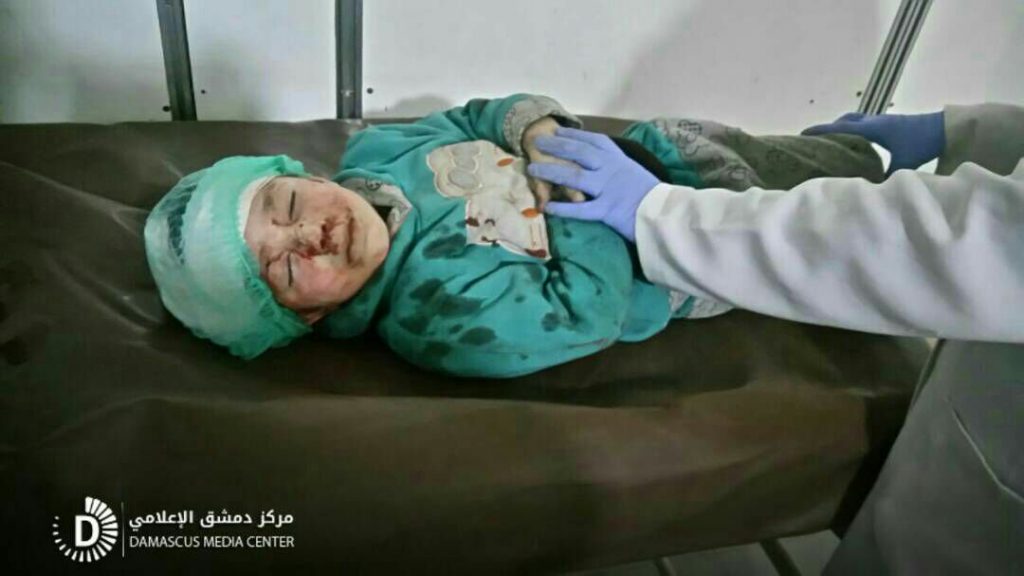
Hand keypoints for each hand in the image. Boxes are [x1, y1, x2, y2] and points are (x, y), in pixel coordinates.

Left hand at [527, 127, 659, 241]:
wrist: (668, 214)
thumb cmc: (653, 196)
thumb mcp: (636, 174)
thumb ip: (618, 169)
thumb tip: (603, 167)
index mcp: (620, 160)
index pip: (594, 142)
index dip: (574, 135)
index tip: (558, 131)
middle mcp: (611, 170)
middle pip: (579, 154)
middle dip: (557, 147)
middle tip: (537, 142)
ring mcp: (608, 189)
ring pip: (575, 177)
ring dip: (552, 172)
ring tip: (532, 169)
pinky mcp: (607, 210)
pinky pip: (581, 209)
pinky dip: (564, 208)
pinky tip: (547, 208)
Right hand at [802, 111, 944, 174]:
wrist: (946, 130)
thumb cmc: (921, 145)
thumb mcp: (902, 165)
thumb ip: (883, 177)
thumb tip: (867, 192)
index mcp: (871, 129)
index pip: (839, 128)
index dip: (820, 131)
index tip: (802, 135)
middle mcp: (874, 121)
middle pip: (845, 120)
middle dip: (828, 128)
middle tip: (815, 139)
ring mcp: (884, 120)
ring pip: (856, 120)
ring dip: (842, 127)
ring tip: (834, 141)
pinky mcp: (892, 124)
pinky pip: (866, 124)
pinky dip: (855, 130)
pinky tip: (858, 143)